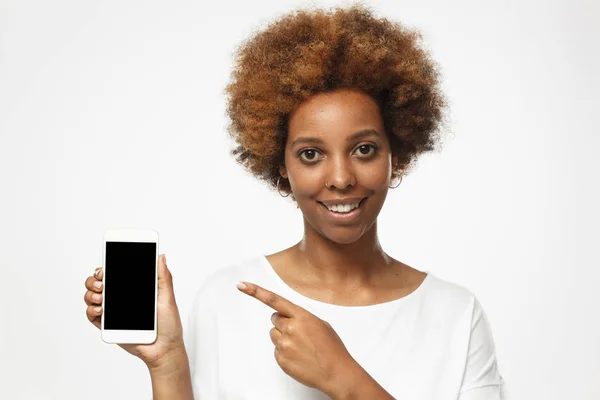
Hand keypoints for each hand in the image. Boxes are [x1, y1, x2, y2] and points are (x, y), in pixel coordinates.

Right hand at [84, 254, 186, 368]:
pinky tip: (100, 310)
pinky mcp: (109, 326)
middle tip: (102, 283)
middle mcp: (122, 298)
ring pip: (92, 298)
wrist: (164, 350)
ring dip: (91, 294)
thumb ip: (163, 278)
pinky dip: (91, 310)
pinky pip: (93, 316)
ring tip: (101, 298)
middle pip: (99, 283)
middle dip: (94, 280)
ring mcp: (114, 312)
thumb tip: (160, 257)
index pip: (115, 273)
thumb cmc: (169, 325)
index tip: (105, 267)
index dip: (106, 268)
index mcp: (134, 289)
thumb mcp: (168, 298)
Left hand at [236, 281, 355, 393]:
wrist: (335, 372)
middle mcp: (290, 329)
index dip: (256, 292)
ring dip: (283, 337)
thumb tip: (289, 318)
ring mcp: (284, 345)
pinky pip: (276, 350)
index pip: (274, 300)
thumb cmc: (332, 349)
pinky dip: (285, 352)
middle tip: (298, 333)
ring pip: (274, 334)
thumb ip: (301, 317)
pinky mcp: (281, 359)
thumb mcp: (320, 324)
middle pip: (275, 319)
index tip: (242, 285)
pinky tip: (299, 356)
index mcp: (302, 316)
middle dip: (283, 323)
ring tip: (300, 346)